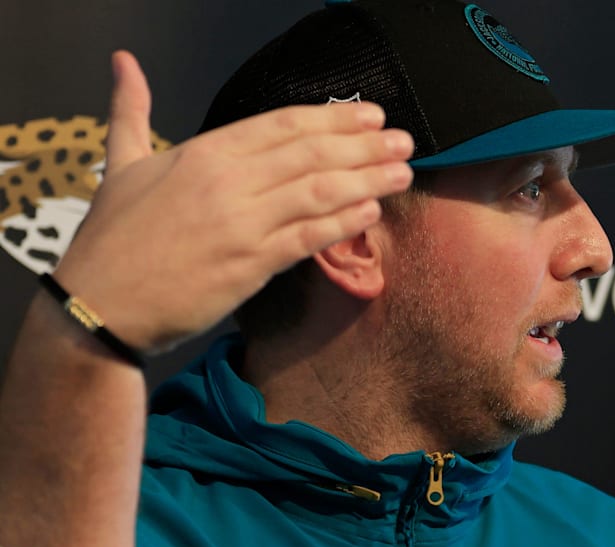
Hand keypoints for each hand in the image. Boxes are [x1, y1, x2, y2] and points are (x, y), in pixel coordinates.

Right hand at [54, 51, 414, 353]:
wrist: (100, 304)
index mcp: (202, 152)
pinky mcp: (251, 264)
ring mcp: (242, 223)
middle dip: (364, 146)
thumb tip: (124, 63)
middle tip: (404, 141)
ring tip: (402, 172)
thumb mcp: (121, 163)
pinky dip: (344, 222)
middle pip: (311, 153)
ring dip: (368, 180)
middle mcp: (227, 181)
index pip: (283, 125)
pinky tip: (372, 212)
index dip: (333, 118)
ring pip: (319, 191)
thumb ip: (131, 111)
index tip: (370, 116)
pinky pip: (309, 237)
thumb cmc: (112, 237)